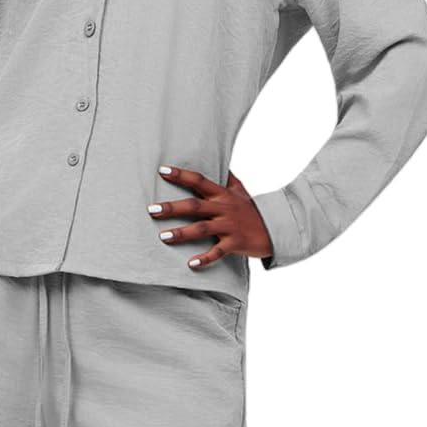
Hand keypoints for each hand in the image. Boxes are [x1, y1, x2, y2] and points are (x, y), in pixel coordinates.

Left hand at [149, 165, 273, 270]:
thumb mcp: (240, 190)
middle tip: (152, 210)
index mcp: (222, 194)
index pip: (198, 181)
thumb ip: (227, 178)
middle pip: (194, 206)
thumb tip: (220, 162)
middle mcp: (223, 208)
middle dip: (172, 208)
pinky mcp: (235, 243)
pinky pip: (217, 252)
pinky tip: (190, 264)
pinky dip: (204, 258)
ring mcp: (229, 226)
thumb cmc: (252, 209)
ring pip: (202, 229)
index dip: (181, 175)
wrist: (275, 228)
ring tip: (163, 237)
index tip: (162, 171)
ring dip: (182, 233)